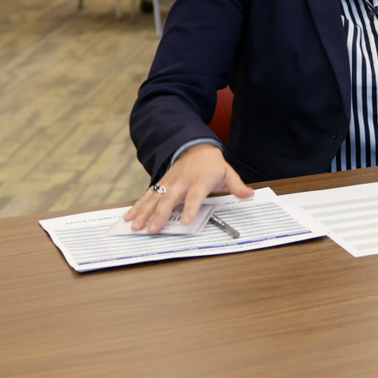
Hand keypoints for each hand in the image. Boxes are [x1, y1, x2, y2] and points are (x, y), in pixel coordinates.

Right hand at [124, 145, 252, 233]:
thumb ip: (236, 186)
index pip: (195, 197)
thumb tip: (249, 195)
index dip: (190, 209)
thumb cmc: (212, 165)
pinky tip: (129, 217)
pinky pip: (148, 195)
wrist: (195, 147)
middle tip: (153, 230)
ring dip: (144, 212)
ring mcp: (169, 182)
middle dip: (160, 215)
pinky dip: (137, 206)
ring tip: (135, 226)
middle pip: (170, 199)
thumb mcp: (227, 173)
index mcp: (200, 181)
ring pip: (155, 198)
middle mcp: (182, 181)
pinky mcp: (160, 184)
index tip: (184, 222)